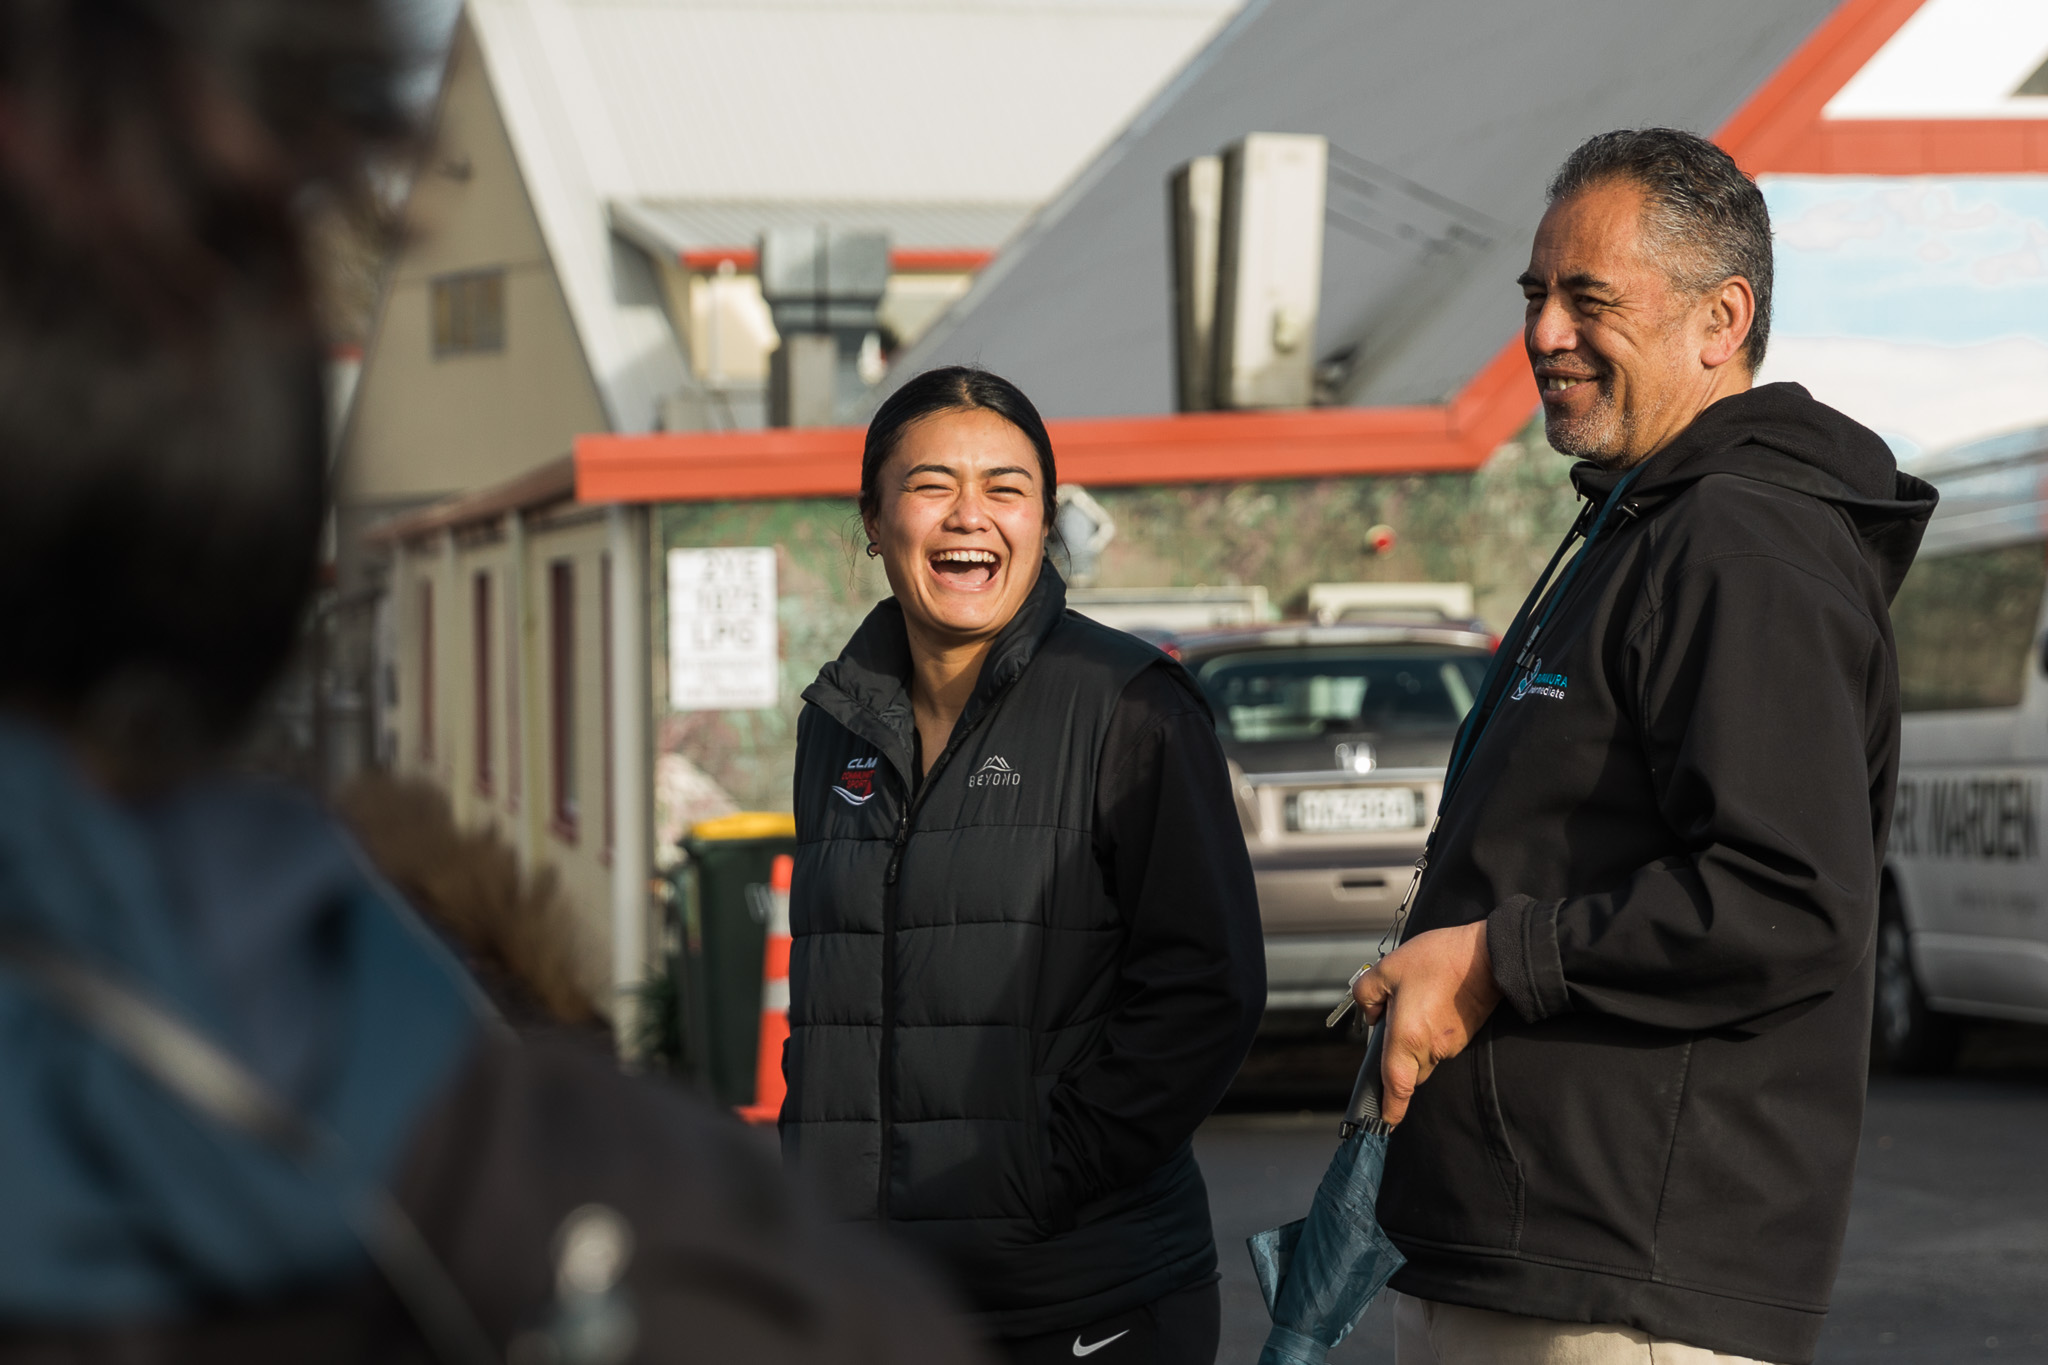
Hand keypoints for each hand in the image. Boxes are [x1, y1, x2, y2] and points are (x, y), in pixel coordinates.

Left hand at [1352, 921, 1502, 1125]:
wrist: (1487, 956)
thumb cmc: (1439, 960)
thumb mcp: (1388, 969)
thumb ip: (1367, 994)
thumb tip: (1372, 1015)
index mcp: (1408, 1038)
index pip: (1396, 1086)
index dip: (1389, 1108)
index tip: (1384, 1123)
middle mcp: (1430, 1049)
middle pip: (1407, 1073)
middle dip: (1396, 1063)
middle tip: (1389, 1030)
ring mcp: (1451, 1045)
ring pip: (1424, 1059)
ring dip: (1413, 1046)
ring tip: (1411, 1008)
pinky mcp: (1464, 1037)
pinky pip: (1439, 1047)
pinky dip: (1429, 1036)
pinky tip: (1428, 1007)